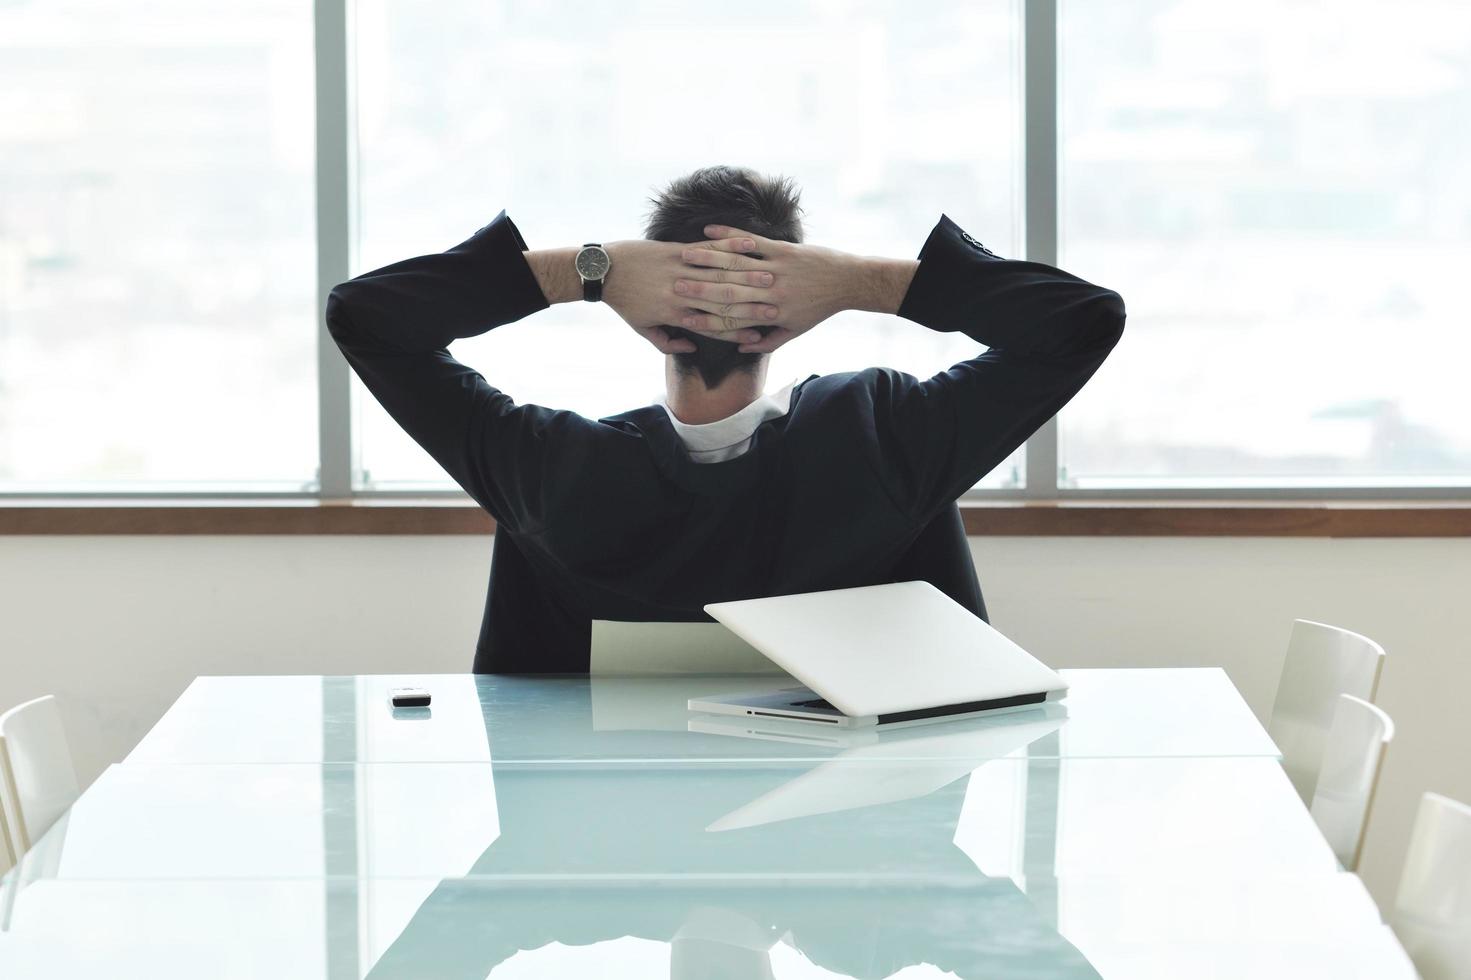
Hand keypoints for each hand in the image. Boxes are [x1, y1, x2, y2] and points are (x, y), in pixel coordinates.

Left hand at [602, 239, 778, 353]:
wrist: (604, 270)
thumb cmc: (624, 302)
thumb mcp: (643, 328)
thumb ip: (668, 342)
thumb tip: (691, 348)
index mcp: (675, 314)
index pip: (712, 326)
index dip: (736, 331)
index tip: (758, 335)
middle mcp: (680, 293)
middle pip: (722, 301)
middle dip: (750, 305)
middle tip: (775, 307)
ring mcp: (679, 269)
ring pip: (718, 273)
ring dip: (746, 275)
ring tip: (770, 277)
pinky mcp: (674, 250)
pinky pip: (706, 249)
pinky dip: (728, 246)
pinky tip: (747, 245)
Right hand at [675, 225, 865, 352]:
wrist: (846, 282)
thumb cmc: (818, 309)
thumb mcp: (794, 331)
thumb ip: (767, 341)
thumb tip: (742, 346)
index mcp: (772, 314)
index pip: (733, 317)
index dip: (707, 316)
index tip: (684, 315)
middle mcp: (772, 292)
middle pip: (729, 290)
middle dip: (699, 287)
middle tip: (674, 284)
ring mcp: (776, 268)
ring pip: (736, 263)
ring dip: (708, 258)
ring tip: (683, 255)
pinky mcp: (782, 249)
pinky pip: (751, 241)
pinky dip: (728, 235)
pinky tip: (708, 229)